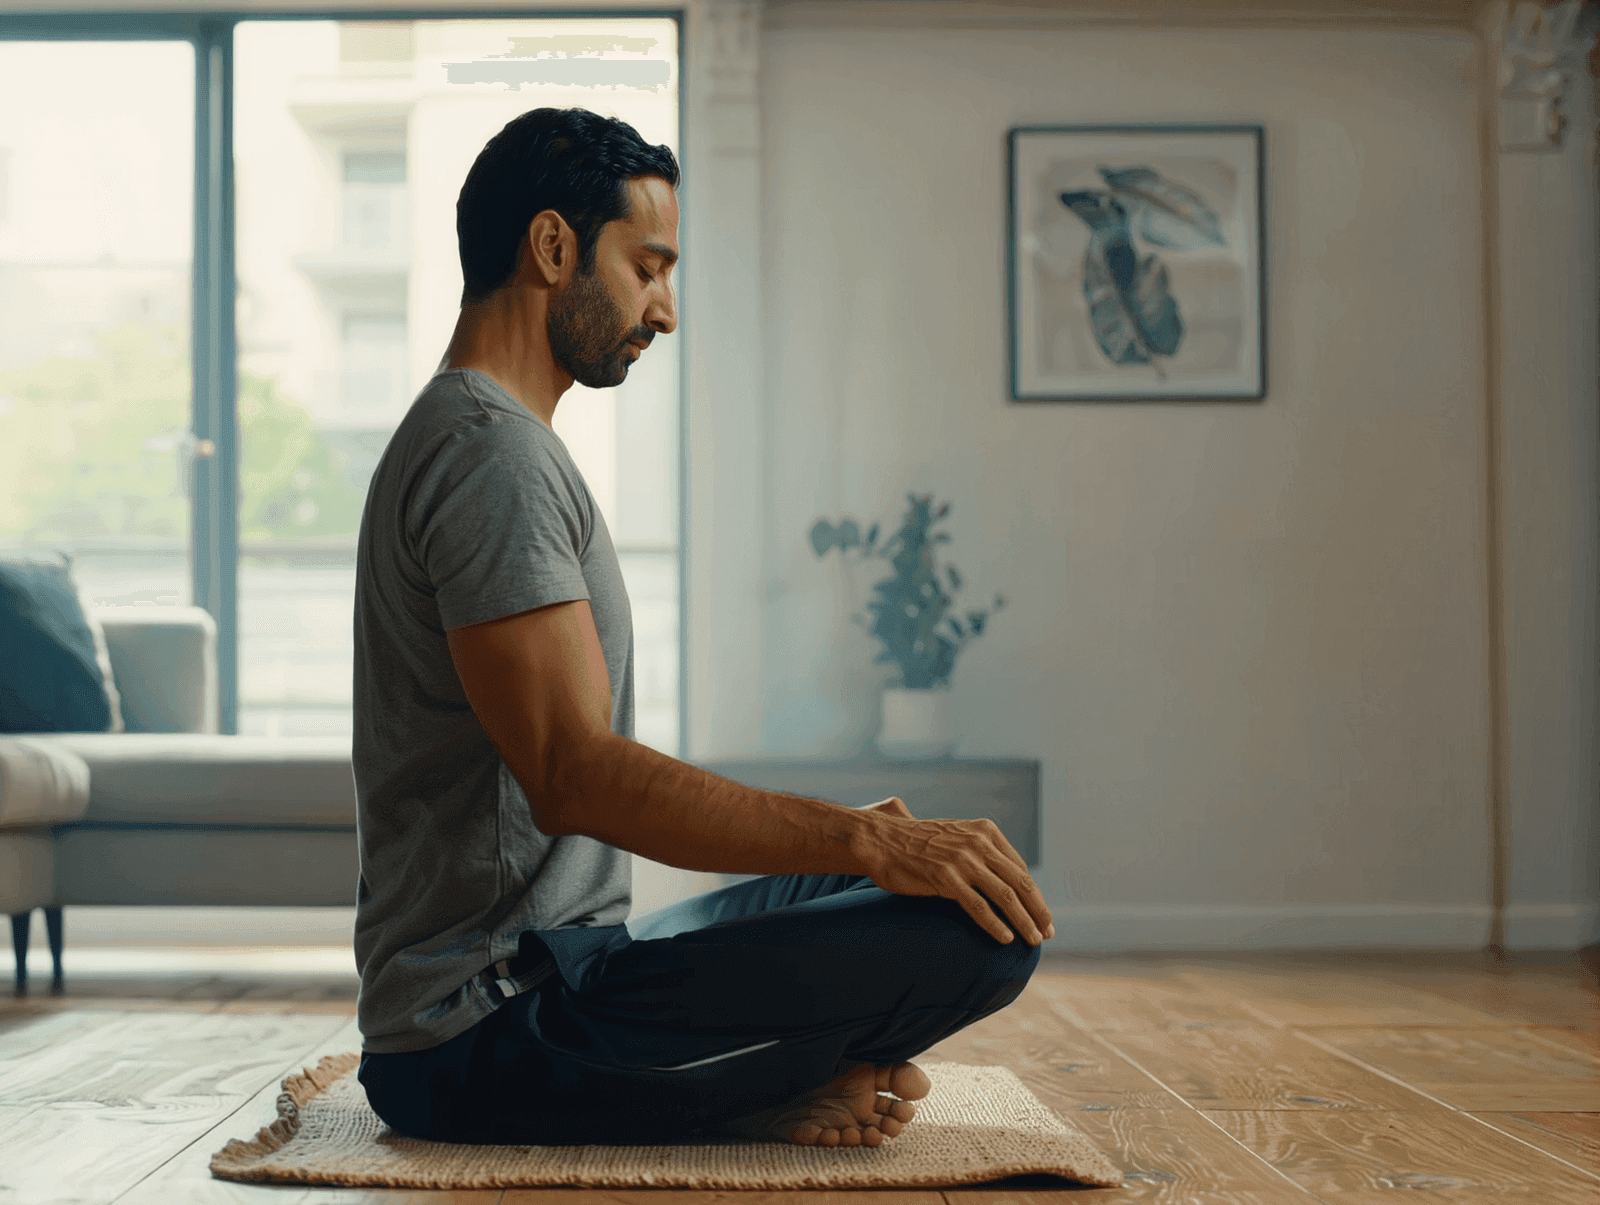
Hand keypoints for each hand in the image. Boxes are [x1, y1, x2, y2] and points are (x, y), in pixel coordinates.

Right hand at [858, 801, 1053, 945]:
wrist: (880, 839)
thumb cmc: (915, 841)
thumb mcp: (955, 834)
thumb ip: (979, 848)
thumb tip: (1002, 873)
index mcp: (985, 831)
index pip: (1020, 868)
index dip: (1034, 895)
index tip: (1042, 915)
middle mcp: (978, 843)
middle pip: (1020, 882)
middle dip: (1038, 910)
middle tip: (1047, 933)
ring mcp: (962, 861)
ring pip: (1005, 896)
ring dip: (1024, 921)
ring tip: (1034, 941)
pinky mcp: (945, 879)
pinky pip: (978, 906)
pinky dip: (996, 924)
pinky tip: (1005, 939)